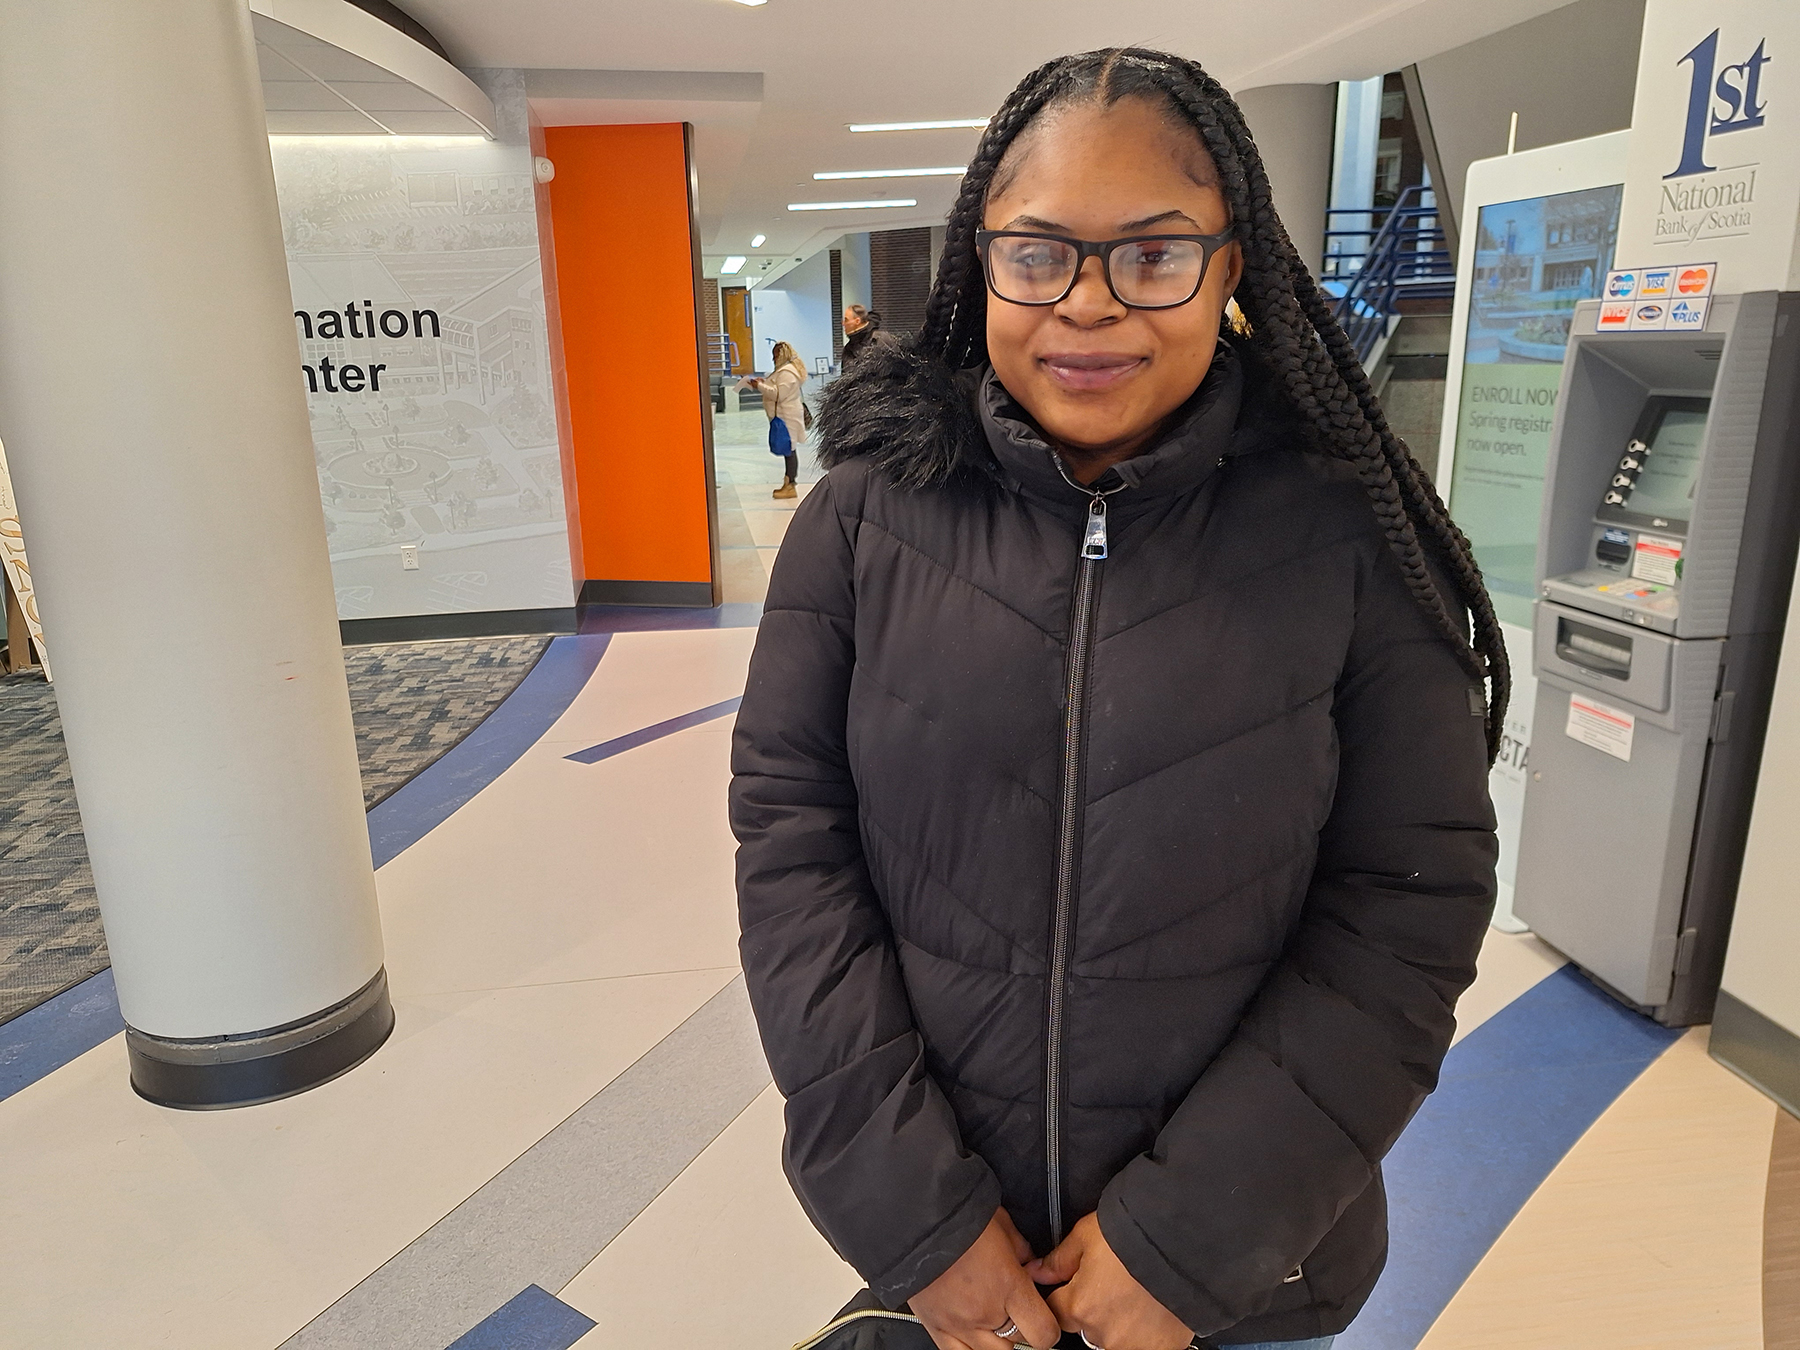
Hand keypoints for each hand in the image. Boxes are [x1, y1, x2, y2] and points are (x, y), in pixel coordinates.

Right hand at [910, 1208, 1060, 1349]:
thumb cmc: (958, 1215)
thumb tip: (1029, 1261)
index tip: (1044, 1316)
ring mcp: (958, 1324)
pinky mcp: (935, 1326)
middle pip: (1018, 1344)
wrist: (916, 1218)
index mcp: (1009, 1285)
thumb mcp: (1002, 1224)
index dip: (1049, 1328)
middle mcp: (986, 1311)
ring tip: (990, 1317)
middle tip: (1013, 1308)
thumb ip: (1021, 1250)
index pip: (1044, 1333)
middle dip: (1021, 1329)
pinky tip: (970, 1333)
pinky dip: (968, 1348)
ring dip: (996, 1339)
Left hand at [1028, 1213, 1193, 1349]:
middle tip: (1114, 1283)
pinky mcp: (1162, 1348)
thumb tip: (1036, 1272)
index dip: (1065, 1296)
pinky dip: (1146, 1332)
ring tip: (1137, 1295)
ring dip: (1120, 1323)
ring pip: (1115, 1337)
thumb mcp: (1086, 1236)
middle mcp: (1102, 1334)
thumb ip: (1059, 1261)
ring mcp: (1134, 1345)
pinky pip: (1144, 1344)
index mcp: (1079, 1307)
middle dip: (1095, 1309)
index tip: (1077, 1285)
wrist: (1184, 1242)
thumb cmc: (1133, 1234)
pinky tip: (1154, 1308)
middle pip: (1087, 1327)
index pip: (1056, 1312)